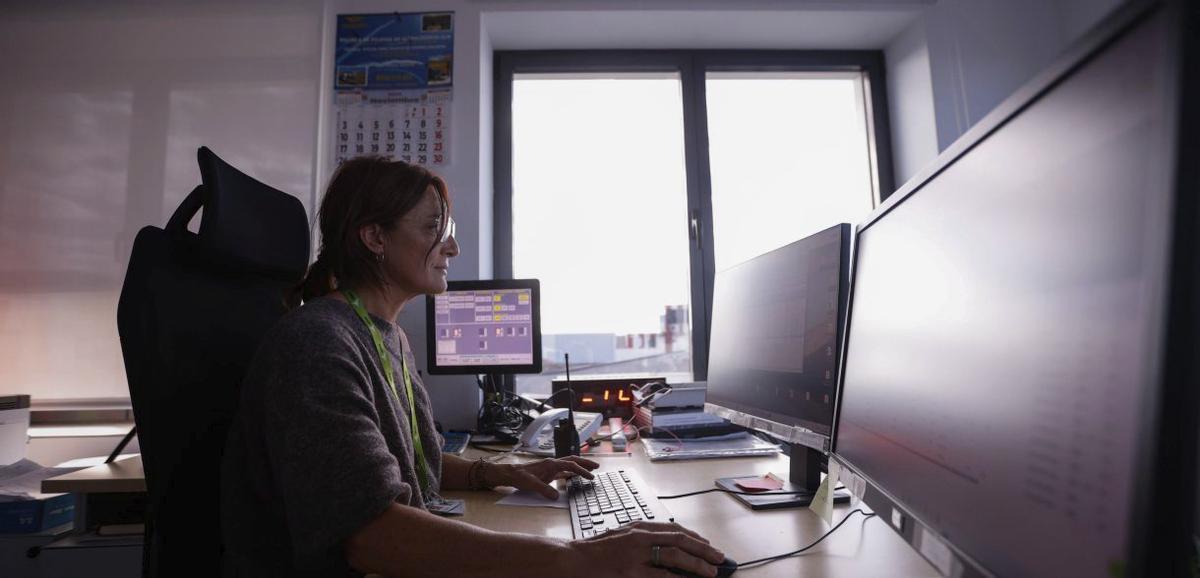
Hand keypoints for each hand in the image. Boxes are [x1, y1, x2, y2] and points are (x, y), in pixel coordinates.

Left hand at [490, 456, 598, 498]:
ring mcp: (550, 467)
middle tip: (597, 467)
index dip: (582, 471)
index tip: (591, 477)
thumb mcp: (531, 484)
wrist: (510, 474)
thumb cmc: (519, 477)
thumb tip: (556, 496)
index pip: (571, 465)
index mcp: (551, 464)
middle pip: (573, 460)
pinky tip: (574, 476)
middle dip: (585, 463)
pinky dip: (571, 473)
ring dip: (579, 467)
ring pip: (569, 464)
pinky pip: (563, 471)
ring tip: (589, 471)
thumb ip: (544, 490)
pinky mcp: (548, 472)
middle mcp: (552, 463)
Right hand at [569, 521, 724, 577]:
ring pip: (675, 557)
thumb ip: (641, 540)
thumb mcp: (620, 537)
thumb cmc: (594, 552)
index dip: (694, 538)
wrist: (570, 560)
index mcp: (638, 528)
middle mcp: (639, 537)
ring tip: (710, 572)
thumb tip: (666, 547)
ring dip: (696, 564)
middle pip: (679, 540)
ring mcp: (636, 556)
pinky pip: (661, 576)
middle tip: (719, 558)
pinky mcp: (631, 573)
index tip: (708, 545)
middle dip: (703, 549)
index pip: (674, 529)